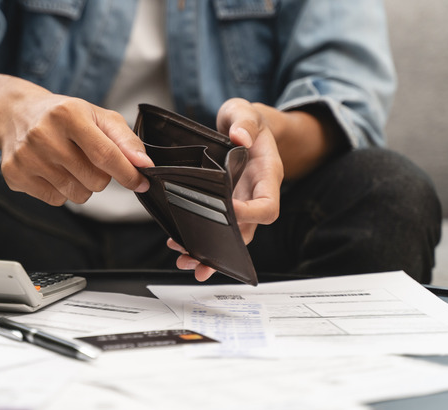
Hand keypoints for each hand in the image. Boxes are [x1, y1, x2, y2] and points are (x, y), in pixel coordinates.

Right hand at [0, 63, 152, 206]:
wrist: (16, 114)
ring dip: (82, 186)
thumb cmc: (64, 116)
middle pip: (94, 180)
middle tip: (89, 161)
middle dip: (101, 177)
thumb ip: (125, 139)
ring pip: (76, 194)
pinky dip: (61, 191)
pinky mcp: (14, 174)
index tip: (142, 182)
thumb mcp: (97, 116)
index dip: (128, 173)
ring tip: (70, 165)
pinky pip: (55, 200)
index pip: (105, 154)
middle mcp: (43, 134)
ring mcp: (26, 156)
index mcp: (67, 113)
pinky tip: (52, 171)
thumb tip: (144, 165)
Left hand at [171, 98, 283, 280]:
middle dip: (224, 247)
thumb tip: (240, 136)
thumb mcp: (246, 112)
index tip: (226, 212)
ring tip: (185, 260)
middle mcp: (255, 195)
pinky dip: (199, 237)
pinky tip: (179, 243)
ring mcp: (240, 203)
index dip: (248, 215)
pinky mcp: (225, 205)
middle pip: (246, 231)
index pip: (267, 207)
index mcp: (267, 176)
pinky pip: (216, 226)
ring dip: (209, 252)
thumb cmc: (248, 121)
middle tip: (198, 258)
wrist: (244, 127)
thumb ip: (244, 121)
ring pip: (230, 235)